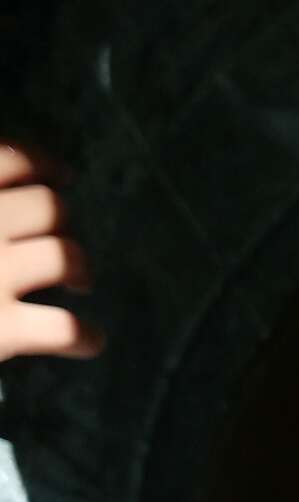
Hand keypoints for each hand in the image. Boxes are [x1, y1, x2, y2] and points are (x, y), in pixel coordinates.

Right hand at [0, 147, 100, 361]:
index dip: (44, 163)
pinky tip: (88, 342)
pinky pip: (64, 327)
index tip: (63, 174)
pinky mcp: (0, 330)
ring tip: (80, 283)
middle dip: (63, 224)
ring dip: (80, 268)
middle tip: (61, 242)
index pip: (9, 159)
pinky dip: (83, 336)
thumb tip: (10, 196)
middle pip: (48, 208)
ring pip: (64, 256)